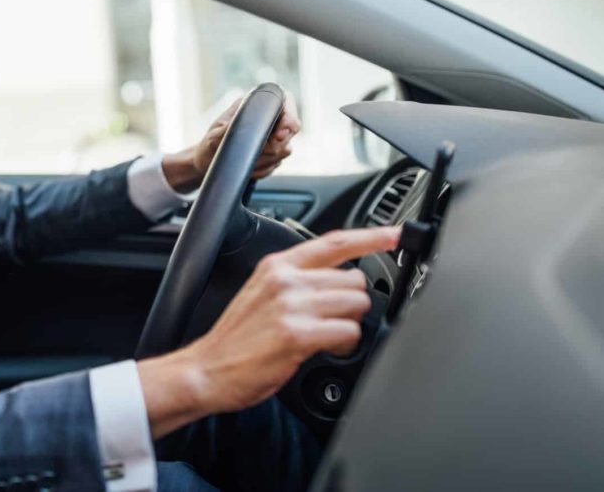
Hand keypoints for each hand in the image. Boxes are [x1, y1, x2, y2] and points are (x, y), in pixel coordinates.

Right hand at [136, 226, 399, 437]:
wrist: (207, 369)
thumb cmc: (236, 339)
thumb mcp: (262, 294)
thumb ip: (297, 281)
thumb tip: (337, 282)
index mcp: (277, 266)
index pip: (333, 242)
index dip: (371, 237)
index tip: (395, 234)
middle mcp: (286, 279)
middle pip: (354, 279)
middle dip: (352, 304)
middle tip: (332, 322)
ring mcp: (292, 305)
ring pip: (356, 303)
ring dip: (350, 324)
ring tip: (326, 338)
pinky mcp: (298, 334)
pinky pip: (349, 332)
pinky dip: (345, 345)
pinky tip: (326, 349)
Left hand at [162, 94, 301, 192]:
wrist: (208, 164)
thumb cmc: (210, 146)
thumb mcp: (215, 137)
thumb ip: (234, 129)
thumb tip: (251, 124)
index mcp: (255, 104)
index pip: (285, 102)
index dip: (289, 117)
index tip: (279, 135)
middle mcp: (267, 117)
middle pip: (290, 129)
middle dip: (273, 146)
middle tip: (255, 154)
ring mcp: (273, 136)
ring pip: (285, 150)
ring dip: (264, 160)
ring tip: (244, 160)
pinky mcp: (274, 153)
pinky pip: (277, 164)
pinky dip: (262, 169)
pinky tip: (247, 167)